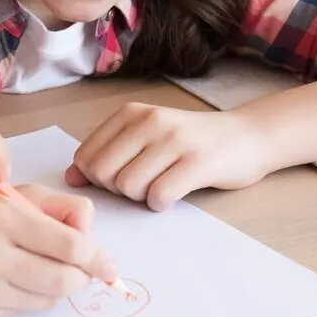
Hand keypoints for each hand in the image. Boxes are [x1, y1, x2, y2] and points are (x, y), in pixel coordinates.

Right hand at [0, 183, 116, 316]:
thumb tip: (90, 238)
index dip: (98, 258)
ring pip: (49, 300)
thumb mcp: (19, 193)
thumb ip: (61, 207)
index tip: (109, 264)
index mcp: (3, 218)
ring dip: (57, 286)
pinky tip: (14, 277)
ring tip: (40, 264)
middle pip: (65, 281)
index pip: (71, 247)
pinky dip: (32, 296)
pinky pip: (26, 310)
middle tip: (82, 266)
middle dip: (82, 275)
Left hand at [66, 103, 272, 210]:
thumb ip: (107, 153)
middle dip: (117, 190)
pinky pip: (159, 196)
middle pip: (103, 174)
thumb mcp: (144, 137)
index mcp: (130, 113)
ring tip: (159, 187)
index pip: (86, 156)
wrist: (247, 136)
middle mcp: (150, 121)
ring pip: (128, 186)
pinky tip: (173, 194)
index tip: (120, 178)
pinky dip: (160, 203)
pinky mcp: (198, 162)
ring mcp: (174, 140)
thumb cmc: (189, 141)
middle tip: (141, 185)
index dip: (97, 179)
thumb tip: (70, 177)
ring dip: (140, 198)